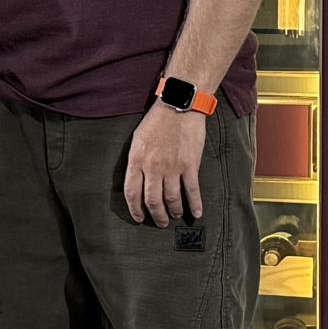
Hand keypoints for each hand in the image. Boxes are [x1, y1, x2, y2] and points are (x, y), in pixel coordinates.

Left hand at [123, 105, 205, 227]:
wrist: (178, 106)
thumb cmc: (156, 121)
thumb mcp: (138, 139)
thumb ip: (137, 161)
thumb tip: (138, 179)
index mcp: (136, 160)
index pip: (132, 192)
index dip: (135, 208)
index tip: (139, 217)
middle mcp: (153, 167)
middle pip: (152, 200)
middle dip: (156, 215)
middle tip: (160, 222)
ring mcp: (172, 167)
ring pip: (171, 198)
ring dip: (174, 211)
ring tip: (175, 216)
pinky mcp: (190, 165)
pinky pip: (192, 190)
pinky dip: (195, 204)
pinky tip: (196, 213)